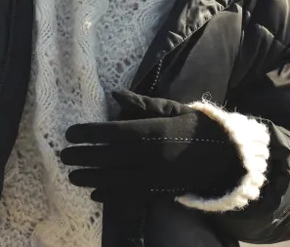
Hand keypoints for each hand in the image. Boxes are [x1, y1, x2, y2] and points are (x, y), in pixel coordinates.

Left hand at [60, 90, 244, 204]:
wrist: (226, 157)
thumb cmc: (196, 127)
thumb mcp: (172, 109)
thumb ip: (143, 104)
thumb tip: (115, 94)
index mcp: (153, 131)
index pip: (112, 132)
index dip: (89, 133)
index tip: (71, 132)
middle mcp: (151, 156)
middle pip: (109, 157)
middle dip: (83, 156)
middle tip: (64, 155)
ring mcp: (156, 177)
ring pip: (115, 179)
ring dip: (91, 178)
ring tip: (73, 176)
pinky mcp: (161, 192)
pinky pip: (131, 196)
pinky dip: (112, 196)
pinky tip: (96, 194)